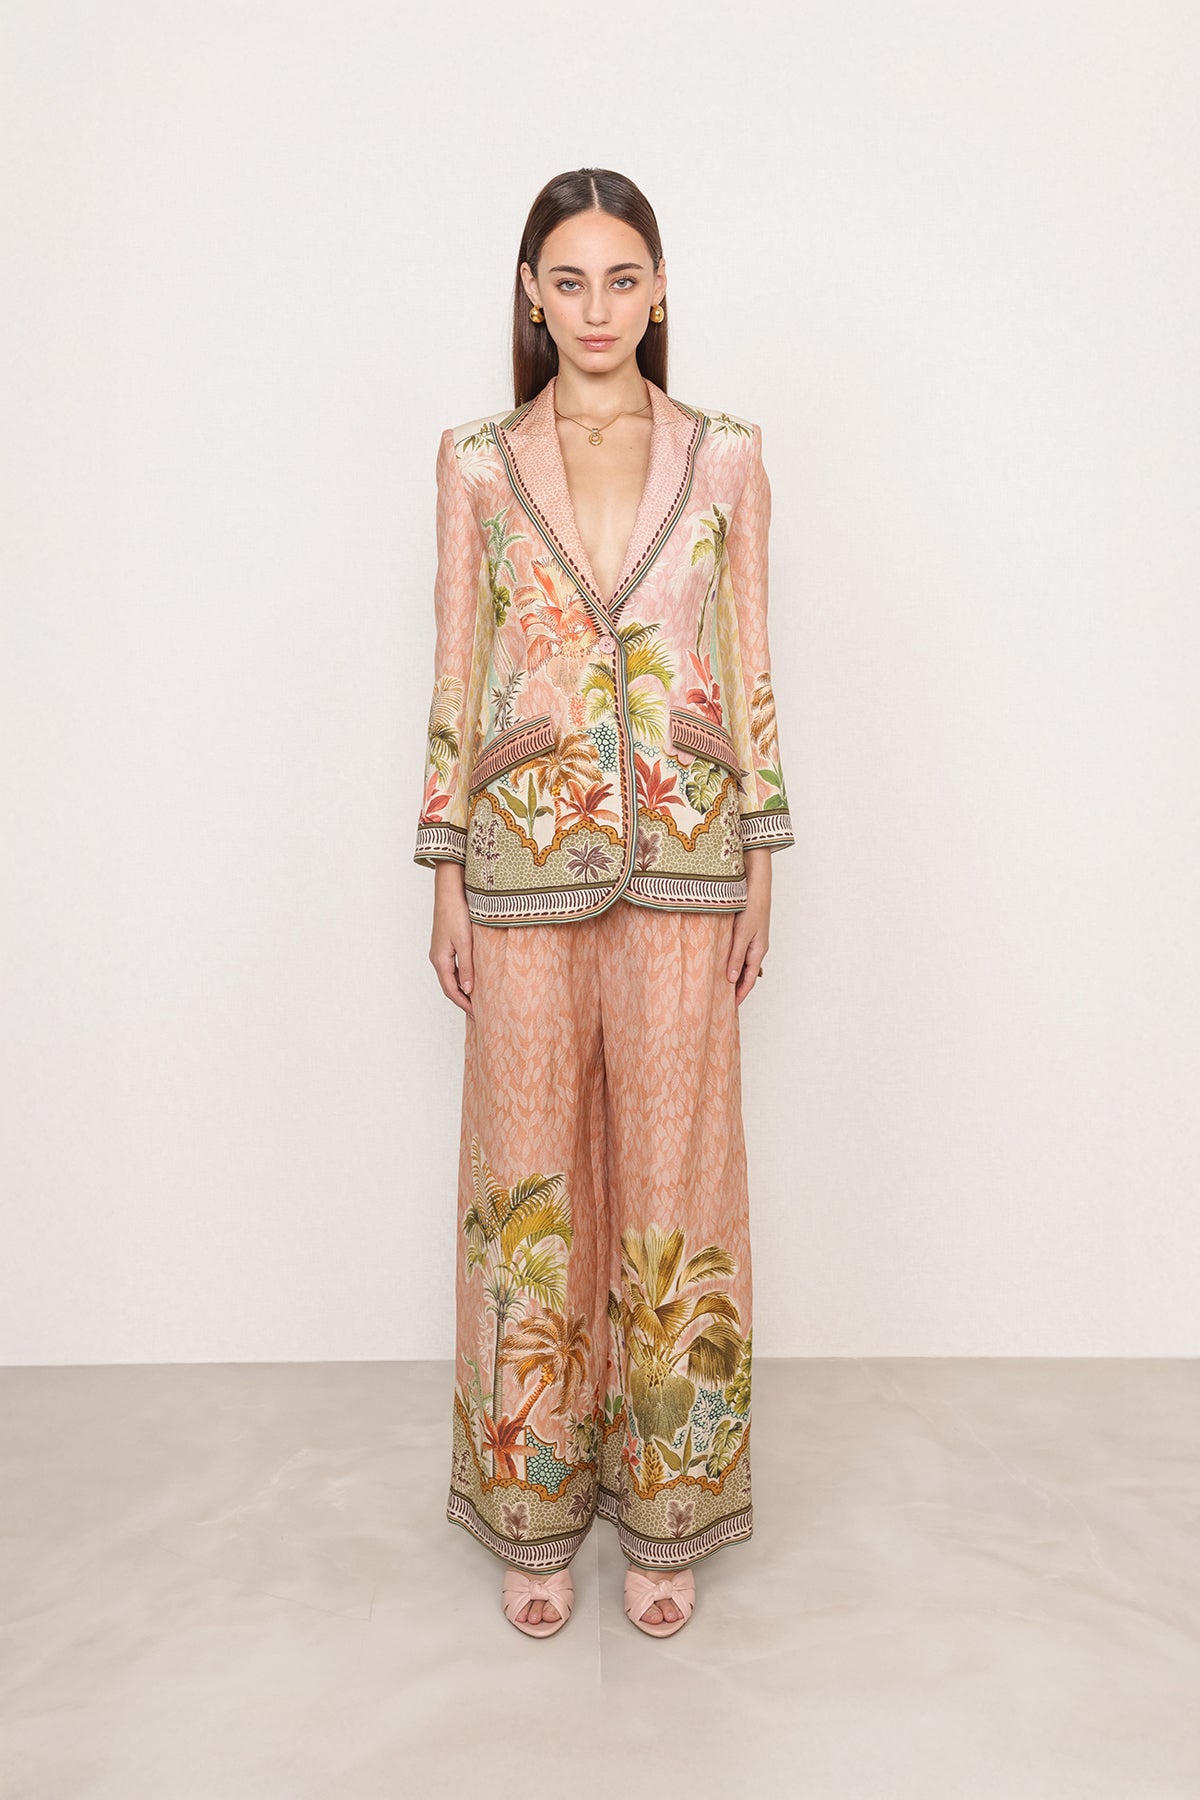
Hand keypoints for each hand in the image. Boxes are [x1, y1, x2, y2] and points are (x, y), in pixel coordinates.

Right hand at [429, 862, 474, 1014]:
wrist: (449, 892)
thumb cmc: (456, 914)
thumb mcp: (465, 943)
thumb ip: (466, 967)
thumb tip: (468, 990)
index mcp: (440, 960)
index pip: (451, 990)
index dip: (464, 1004)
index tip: (478, 1014)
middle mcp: (437, 958)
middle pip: (449, 986)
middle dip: (463, 1000)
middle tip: (479, 1011)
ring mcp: (440, 952)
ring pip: (450, 977)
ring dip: (462, 989)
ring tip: (477, 998)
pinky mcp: (445, 945)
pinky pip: (452, 967)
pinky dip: (461, 977)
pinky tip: (472, 978)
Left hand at [728, 848, 770, 1005]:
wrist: (757, 884)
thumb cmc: (752, 908)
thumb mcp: (742, 934)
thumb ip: (736, 956)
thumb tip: (731, 980)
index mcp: (757, 951)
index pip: (748, 980)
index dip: (740, 995)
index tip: (729, 1007)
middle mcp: (755, 947)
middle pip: (744, 973)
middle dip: (734, 987)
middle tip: (721, 999)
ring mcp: (750, 939)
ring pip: (740, 962)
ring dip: (730, 973)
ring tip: (716, 984)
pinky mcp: (744, 930)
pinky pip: (736, 950)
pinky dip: (729, 959)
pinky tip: (717, 960)